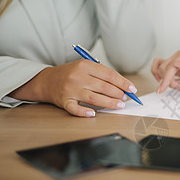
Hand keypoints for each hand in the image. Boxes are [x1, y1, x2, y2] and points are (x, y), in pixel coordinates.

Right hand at [10, 60, 137, 116]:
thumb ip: (102, 75)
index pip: (109, 75)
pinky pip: (75, 108)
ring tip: (119, 105)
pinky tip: (93, 114)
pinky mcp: (64, 101)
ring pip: (94, 98)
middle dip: (118, 94)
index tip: (132, 89)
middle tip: (125, 98)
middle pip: (104, 87)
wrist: (47, 80)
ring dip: (109, 103)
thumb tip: (122, 87)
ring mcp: (70, 89)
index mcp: (85, 65)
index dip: (123, 83)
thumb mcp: (85, 67)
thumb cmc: (71, 74)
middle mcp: (77, 76)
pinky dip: (84, 112)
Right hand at [151, 49, 179, 93]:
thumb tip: (178, 63)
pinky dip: (165, 78)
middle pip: (163, 69)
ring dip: (167, 80)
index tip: (162, 89)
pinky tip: (177, 83)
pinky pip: (163, 71)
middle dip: (169, 81)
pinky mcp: (178, 68)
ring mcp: (178, 62)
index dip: (165, 79)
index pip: (170, 67)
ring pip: (162, 70)